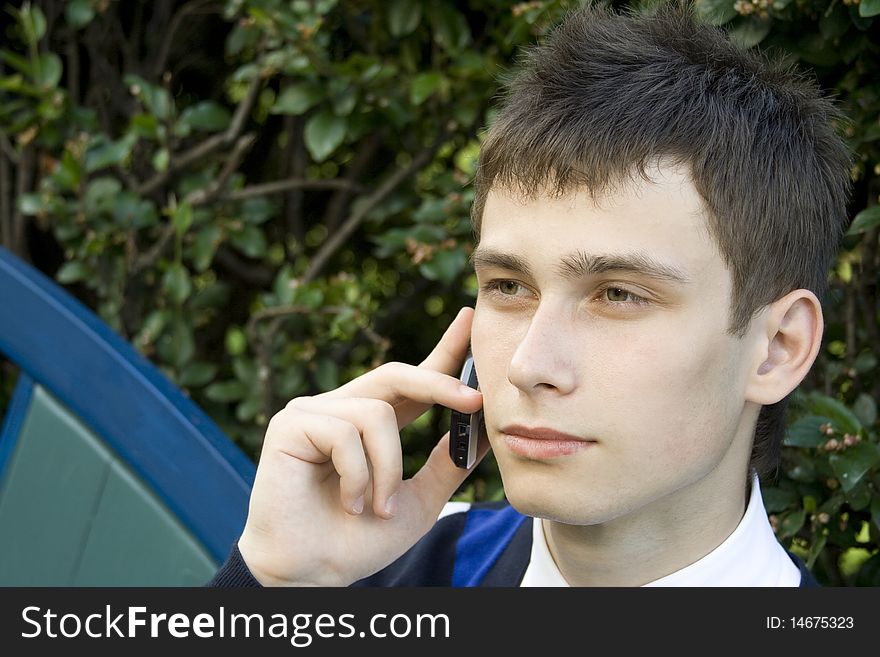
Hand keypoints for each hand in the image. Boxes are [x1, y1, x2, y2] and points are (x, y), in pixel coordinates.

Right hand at [236, 306, 487, 585]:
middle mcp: (342, 409)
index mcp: (372, 424)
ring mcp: (313, 413)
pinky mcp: (290, 424)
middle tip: (474, 401)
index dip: (441, 351)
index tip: (469, 320)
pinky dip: (358, 474)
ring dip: (388, 467)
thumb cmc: (359, 541)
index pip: (412, 380)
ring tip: (379, 506)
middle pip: (397, 374)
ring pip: (375, 413)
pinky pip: (345, 431)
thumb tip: (483, 428)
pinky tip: (349, 503)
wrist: (312, 575)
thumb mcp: (419, 500)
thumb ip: (446, 463)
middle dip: (438, 383)